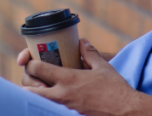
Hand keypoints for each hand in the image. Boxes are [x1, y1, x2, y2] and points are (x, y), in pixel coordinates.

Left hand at [19, 38, 140, 115]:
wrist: (125, 112)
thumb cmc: (115, 89)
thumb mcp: (103, 67)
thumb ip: (89, 53)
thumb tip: (82, 42)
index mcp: (68, 78)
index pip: (37, 68)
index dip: (30, 63)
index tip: (31, 60)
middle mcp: (61, 95)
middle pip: (28, 90)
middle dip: (26, 83)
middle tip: (33, 79)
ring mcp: (63, 109)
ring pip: (36, 104)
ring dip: (34, 96)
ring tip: (41, 91)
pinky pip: (49, 111)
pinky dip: (45, 106)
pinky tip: (51, 102)